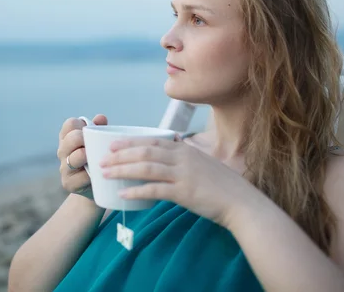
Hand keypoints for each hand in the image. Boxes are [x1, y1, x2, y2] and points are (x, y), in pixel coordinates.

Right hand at [56, 114, 107, 200]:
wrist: (96, 186)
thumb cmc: (97, 158)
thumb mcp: (98, 143)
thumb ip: (99, 129)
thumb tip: (100, 118)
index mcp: (68, 137)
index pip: (70, 124)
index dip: (81, 124)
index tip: (90, 130)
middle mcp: (63, 151)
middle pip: (71, 139)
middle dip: (84, 139)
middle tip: (94, 144)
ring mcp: (64, 168)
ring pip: (73, 158)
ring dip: (85, 156)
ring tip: (95, 158)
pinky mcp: (68, 183)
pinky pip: (79, 177)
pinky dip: (89, 176)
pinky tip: (97, 174)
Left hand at [100, 137, 258, 227]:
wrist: (242, 203)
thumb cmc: (222, 186)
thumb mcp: (203, 163)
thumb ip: (185, 157)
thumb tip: (171, 151)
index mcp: (185, 149)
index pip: (152, 140)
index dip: (130, 141)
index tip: (113, 144)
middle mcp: (182, 157)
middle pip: (144, 151)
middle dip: (120, 154)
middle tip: (102, 159)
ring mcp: (183, 174)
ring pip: (146, 167)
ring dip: (122, 169)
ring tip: (105, 174)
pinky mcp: (184, 192)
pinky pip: (155, 189)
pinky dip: (136, 190)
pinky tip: (123, 194)